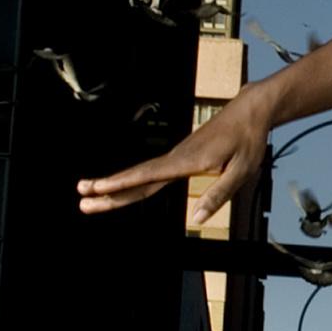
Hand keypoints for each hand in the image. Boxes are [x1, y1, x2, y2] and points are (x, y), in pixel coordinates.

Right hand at [75, 97, 268, 227]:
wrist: (250, 111)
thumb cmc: (248, 140)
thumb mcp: (241, 170)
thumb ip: (219, 195)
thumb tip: (197, 219)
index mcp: (189, 162)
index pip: (148, 176)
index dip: (121, 184)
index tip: (98, 189)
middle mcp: (177, 158)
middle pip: (137, 177)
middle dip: (108, 189)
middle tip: (82, 198)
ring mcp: (177, 157)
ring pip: (141, 175)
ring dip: (115, 185)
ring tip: (90, 192)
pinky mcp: (180, 157)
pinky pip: (151, 172)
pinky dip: (132, 181)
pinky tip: (121, 188)